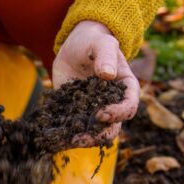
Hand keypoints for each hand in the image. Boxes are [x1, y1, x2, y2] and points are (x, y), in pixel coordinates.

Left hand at [52, 20, 139, 146]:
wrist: (75, 47)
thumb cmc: (94, 42)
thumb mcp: (101, 43)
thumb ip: (106, 56)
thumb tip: (107, 74)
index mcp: (126, 88)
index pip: (129, 106)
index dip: (118, 113)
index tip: (101, 114)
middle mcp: (112, 103)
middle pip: (112, 127)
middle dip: (99, 135)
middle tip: (81, 138)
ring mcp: (94, 110)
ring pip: (94, 132)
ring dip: (83, 139)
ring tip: (67, 141)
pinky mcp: (76, 112)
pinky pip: (73, 127)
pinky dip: (65, 134)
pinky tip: (54, 138)